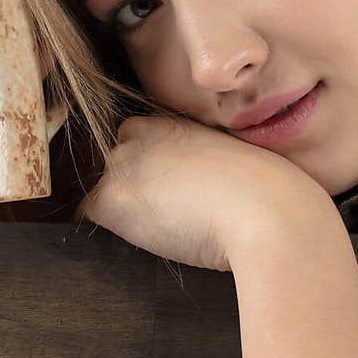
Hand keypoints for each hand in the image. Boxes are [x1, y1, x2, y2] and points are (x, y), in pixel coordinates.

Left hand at [75, 113, 320, 272]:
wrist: (265, 211)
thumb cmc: (265, 191)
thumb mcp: (229, 158)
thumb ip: (195, 162)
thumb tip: (188, 188)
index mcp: (165, 121)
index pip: (134, 147)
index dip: (150, 175)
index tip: (174, 193)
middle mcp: (134, 135)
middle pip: (115, 169)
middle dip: (136, 193)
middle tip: (174, 214)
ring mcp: (118, 165)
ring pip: (105, 193)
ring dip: (128, 212)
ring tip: (172, 226)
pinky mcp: (111, 198)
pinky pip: (92, 216)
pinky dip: (117, 230)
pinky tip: (155, 235)